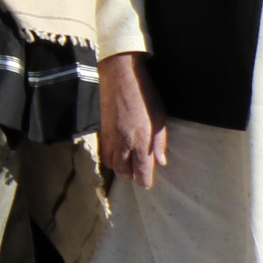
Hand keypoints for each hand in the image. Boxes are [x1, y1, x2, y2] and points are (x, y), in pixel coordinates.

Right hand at [98, 51, 168, 187]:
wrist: (120, 78)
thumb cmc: (145, 96)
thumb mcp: (160, 119)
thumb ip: (160, 142)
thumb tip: (161, 161)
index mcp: (140, 141)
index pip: (141, 170)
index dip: (144, 180)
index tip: (146, 185)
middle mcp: (123, 143)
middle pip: (123, 170)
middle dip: (130, 177)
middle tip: (137, 177)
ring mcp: (110, 137)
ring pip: (111, 163)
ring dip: (119, 169)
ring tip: (127, 168)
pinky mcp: (102, 130)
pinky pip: (104, 152)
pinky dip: (110, 159)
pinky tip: (117, 155)